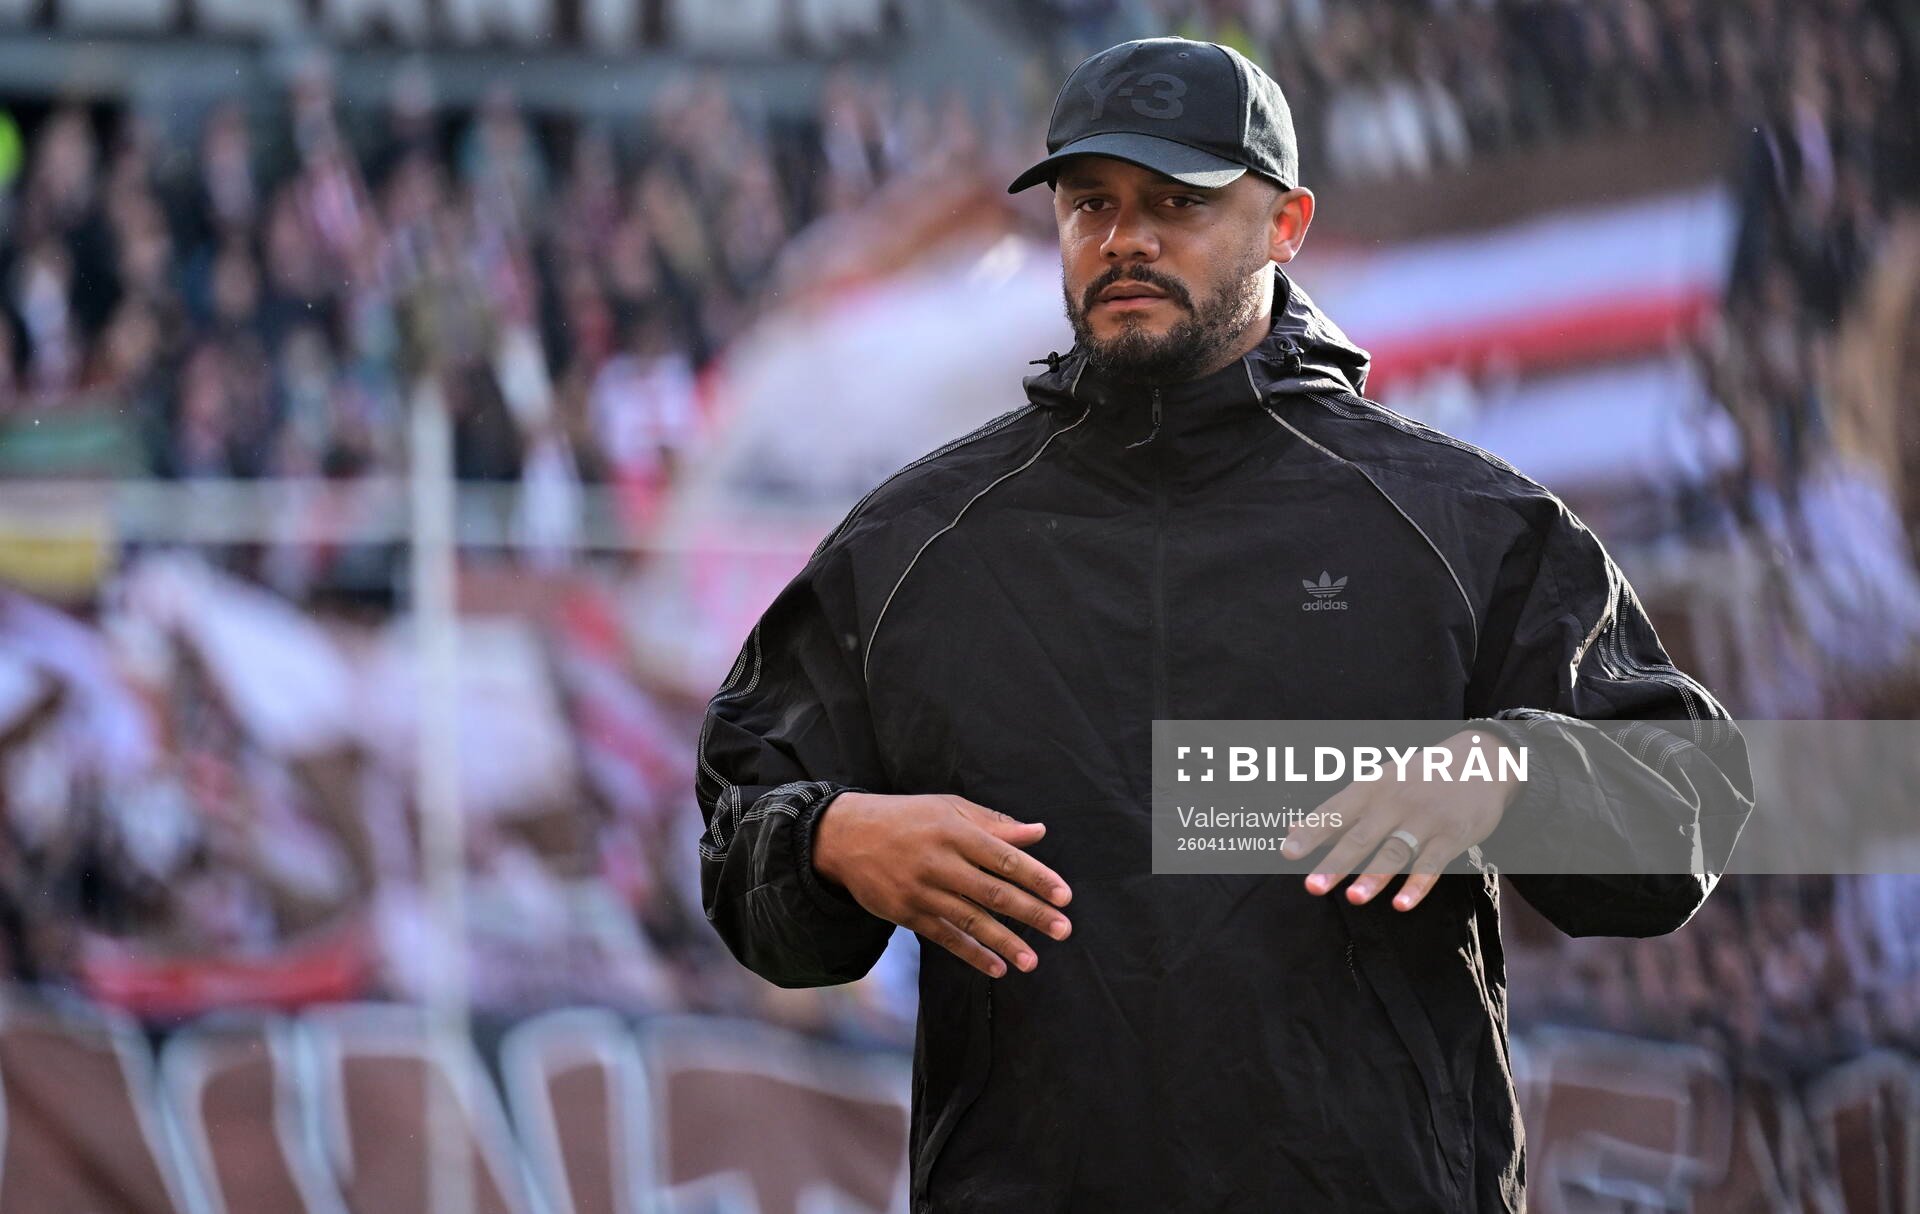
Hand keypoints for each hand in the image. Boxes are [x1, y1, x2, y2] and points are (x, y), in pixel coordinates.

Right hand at [813, 792, 1072, 977]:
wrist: (845, 836)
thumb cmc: (907, 818)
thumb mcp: (949, 809)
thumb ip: (995, 824)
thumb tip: (1038, 833)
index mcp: (955, 832)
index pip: (1005, 858)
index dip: (1037, 878)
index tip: (1064, 896)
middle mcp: (940, 862)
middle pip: (994, 892)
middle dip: (1032, 913)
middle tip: (1063, 930)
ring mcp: (922, 891)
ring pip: (971, 921)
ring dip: (1005, 942)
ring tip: (1033, 960)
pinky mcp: (907, 913)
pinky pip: (945, 937)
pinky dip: (972, 954)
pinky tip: (997, 967)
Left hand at [1279, 730, 1521, 911]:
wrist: (1481, 761)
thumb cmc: (1418, 777)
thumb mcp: (1378, 782)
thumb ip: (1339, 811)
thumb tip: (1290, 830)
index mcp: (1371, 787)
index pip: (1335, 812)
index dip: (1311, 832)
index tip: (1287, 852)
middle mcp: (1394, 801)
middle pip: (1360, 836)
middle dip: (1335, 863)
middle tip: (1312, 887)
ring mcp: (1424, 819)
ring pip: (1394, 852)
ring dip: (1373, 877)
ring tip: (1353, 899)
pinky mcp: (1452, 835)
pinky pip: (1432, 864)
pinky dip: (1417, 885)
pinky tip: (1401, 904)